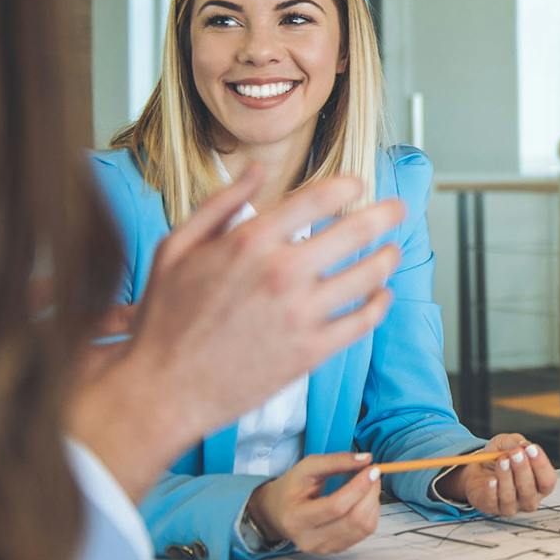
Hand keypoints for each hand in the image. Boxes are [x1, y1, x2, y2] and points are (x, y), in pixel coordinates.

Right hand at [70, 167, 405, 499]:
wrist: (161, 389)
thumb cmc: (164, 318)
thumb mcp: (176, 248)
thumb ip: (219, 205)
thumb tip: (253, 170)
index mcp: (250, 242)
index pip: (319, 197)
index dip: (348, 184)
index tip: (358, 184)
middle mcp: (282, 273)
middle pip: (357, 230)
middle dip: (386, 214)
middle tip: (398, 209)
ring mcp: (301, 314)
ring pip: (369, 275)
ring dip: (388, 258)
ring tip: (392, 252)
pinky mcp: (311, 351)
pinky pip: (364, 320)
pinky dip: (381, 303)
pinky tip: (381, 294)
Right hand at [245, 452, 383, 554]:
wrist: (276, 513)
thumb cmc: (292, 488)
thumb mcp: (307, 467)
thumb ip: (335, 461)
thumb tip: (366, 459)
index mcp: (297, 518)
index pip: (336, 506)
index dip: (359, 486)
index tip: (372, 468)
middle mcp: (309, 539)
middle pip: (354, 519)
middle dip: (370, 492)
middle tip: (372, 473)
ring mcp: (323, 548)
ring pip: (364, 527)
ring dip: (373, 501)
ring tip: (368, 485)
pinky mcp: (336, 550)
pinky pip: (365, 532)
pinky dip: (370, 512)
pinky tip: (363, 500)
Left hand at [451, 434, 557, 516]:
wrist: (479, 467)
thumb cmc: (500, 457)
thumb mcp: (508, 443)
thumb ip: (516, 442)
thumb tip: (522, 444)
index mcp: (539, 484)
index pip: (548, 480)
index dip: (541, 465)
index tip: (531, 448)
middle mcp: (528, 498)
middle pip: (530, 491)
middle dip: (523, 470)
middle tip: (515, 453)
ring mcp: (510, 506)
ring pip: (510, 498)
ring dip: (506, 477)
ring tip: (502, 460)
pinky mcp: (491, 508)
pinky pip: (492, 502)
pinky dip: (492, 490)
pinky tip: (491, 479)